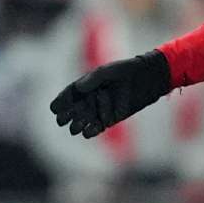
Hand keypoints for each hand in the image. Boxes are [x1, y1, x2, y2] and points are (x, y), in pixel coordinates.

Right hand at [50, 50, 170, 137]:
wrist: (146, 79)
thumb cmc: (126, 71)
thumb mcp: (108, 72)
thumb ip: (93, 79)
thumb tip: (78, 88)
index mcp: (85, 86)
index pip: (67, 96)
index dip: (60, 103)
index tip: (56, 108)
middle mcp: (89, 100)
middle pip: (70, 112)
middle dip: (65, 117)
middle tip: (64, 119)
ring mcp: (98, 111)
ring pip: (80, 123)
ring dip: (77, 126)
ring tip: (79, 125)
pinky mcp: (109, 120)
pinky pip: (95, 129)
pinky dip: (90, 131)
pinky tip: (90, 130)